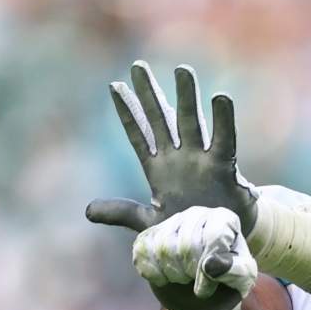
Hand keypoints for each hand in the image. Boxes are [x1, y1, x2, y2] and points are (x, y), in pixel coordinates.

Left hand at [85, 60, 259, 236]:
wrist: (220, 243)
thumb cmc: (188, 229)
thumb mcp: (150, 223)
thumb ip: (121, 212)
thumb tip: (88, 211)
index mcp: (158, 170)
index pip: (139, 136)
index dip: (127, 113)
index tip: (114, 87)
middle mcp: (178, 159)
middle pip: (161, 120)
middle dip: (149, 94)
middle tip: (138, 66)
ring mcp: (200, 160)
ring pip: (190, 122)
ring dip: (185, 97)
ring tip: (182, 70)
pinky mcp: (222, 167)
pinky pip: (223, 140)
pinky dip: (222, 120)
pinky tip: (220, 97)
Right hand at [133, 207, 257, 309]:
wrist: (206, 282)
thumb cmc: (229, 275)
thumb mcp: (242, 277)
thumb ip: (235, 271)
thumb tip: (210, 265)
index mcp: (224, 220)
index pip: (213, 239)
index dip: (208, 270)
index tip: (208, 286)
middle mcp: (198, 214)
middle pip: (186, 246)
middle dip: (191, 273)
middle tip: (197, 280)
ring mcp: (172, 222)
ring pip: (163, 249)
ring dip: (173, 274)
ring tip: (185, 277)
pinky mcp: (151, 234)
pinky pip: (143, 252)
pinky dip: (153, 272)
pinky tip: (165, 278)